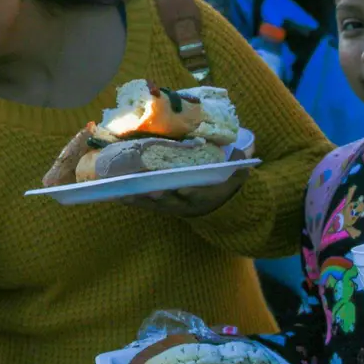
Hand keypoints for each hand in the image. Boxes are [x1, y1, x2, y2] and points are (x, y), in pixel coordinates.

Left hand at [121, 148, 248, 216]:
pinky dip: (132, 201)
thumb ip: (239, 169)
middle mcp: (185, 204)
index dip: (190, 194)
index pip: (197, 195)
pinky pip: (144, 205)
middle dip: (160, 198)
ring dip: (139, 200)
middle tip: (149, 192)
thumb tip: (246, 155)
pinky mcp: (160, 207)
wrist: (216, 208)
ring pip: (154, 205)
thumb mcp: (234, 179)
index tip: (183, 190)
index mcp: (204, 196)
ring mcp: (172, 207)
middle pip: (171, 202)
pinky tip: (116, 196)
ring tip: (124, 194)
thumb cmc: (221, 186)